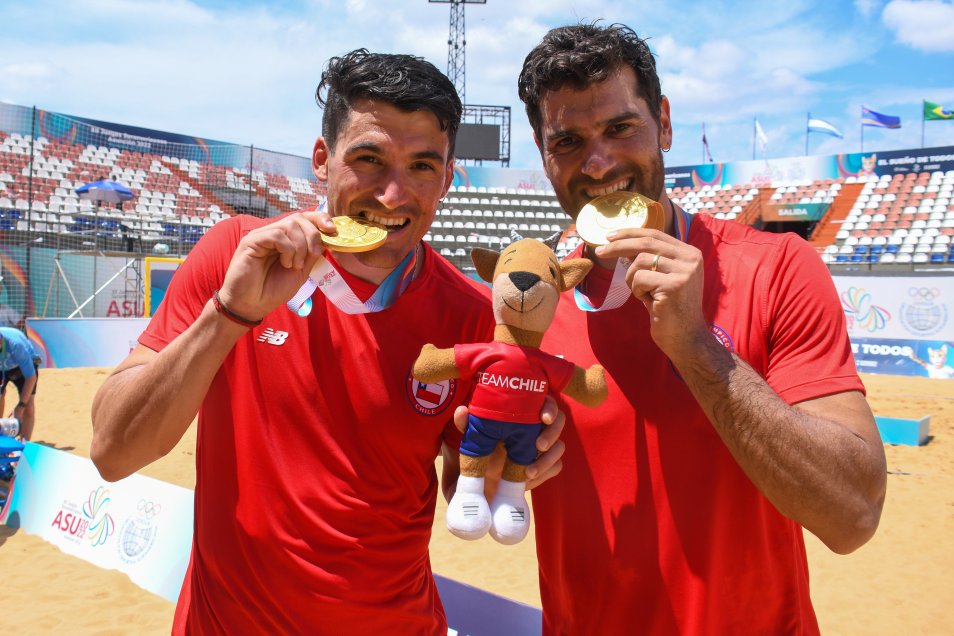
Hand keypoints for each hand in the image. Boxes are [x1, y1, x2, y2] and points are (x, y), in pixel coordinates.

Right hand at [217, 211, 334, 320]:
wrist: (251, 305)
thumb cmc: (272, 290)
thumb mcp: (300, 272)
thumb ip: (311, 254)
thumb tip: (326, 239)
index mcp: (285, 238)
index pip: (304, 218)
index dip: (320, 218)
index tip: (332, 229)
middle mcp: (272, 233)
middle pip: (299, 218)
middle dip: (312, 236)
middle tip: (312, 256)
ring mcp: (261, 235)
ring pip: (289, 225)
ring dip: (300, 247)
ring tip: (295, 266)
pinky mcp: (251, 241)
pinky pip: (276, 235)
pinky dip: (287, 250)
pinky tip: (285, 264)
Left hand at [452, 395, 565, 490]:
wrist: (482, 481)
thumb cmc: (480, 449)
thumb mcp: (472, 437)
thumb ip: (467, 424)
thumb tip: (462, 410)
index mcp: (525, 413)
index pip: (545, 402)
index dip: (549, 407)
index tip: (543, 418)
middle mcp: (539, 426)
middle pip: (559, 422)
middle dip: (552, 433)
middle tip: (538, 445)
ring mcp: (546, 447)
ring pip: (559, 447)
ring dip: (547, 459)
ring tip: (528, 472)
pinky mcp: (548, 466)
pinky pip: (556, 466)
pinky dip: (545, 472)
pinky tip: (529, 479)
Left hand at [596, 227, 708, 362]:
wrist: (686, 338)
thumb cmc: (670, 310)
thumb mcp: (662, 279)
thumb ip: (650, 260)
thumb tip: (623, 245)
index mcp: (690, 253)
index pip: (655, 234)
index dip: (630, 233)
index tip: (610, 236)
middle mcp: (690, 258)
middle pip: (646, 242)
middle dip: (618, 246)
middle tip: (600, 252)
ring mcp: (684, 271)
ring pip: (639, 261)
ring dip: (631, 279)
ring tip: (643, 294)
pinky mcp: (674, 285)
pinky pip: (639, 279)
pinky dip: (637, 291)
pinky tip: (649, 302)